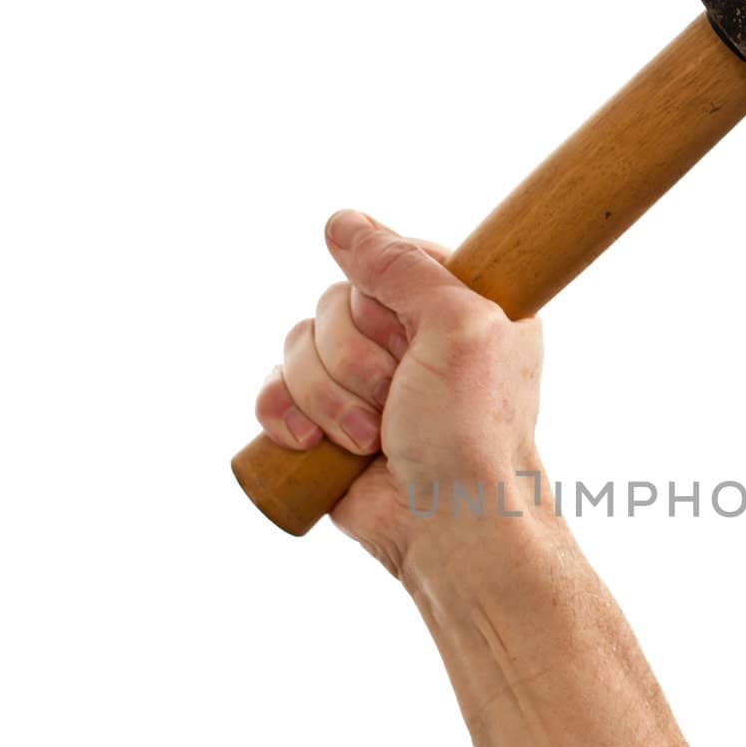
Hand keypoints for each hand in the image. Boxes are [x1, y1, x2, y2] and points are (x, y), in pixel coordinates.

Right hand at [254, 210, 544, 575]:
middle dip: (353, 359)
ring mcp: (365, 382)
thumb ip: (401, 265)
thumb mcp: (458, 325)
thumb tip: (340, 222)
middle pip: (333, 303)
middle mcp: (411, 338)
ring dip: (327, 396)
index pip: (386, 262)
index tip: (412, 339)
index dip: (383, 302)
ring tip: (368, 438)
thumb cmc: (470, 431)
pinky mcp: (326, 422)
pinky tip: (310, 441)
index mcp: (458, 306)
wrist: (447, 524)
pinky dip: (284, 413)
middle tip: (394, 397)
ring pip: (299, 346)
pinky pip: (275, 389)